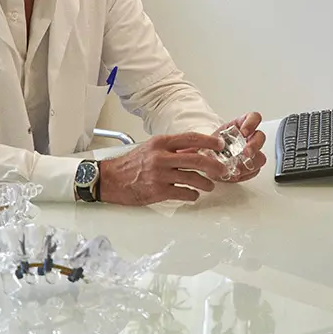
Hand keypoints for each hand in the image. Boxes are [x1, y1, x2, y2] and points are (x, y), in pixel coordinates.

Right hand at [98, 132, 228, 205]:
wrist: (110, 179)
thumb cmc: (131, 164)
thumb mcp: (152, 149)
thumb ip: (174, 149)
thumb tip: (197, 151)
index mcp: (161, 142)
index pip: (191, 138)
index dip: (209, 141)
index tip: (220, 145)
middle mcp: (161, 157)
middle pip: (197, 159)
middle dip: (214, 166)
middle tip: (222, 170)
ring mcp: (160, 175)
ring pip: (193, 178)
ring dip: (206, 183)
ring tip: (209, 186)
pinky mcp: (158, 191)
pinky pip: (183, 193)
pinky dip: (192, 195)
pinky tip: (193, 194)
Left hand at [213, 111, 266, 182]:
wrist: (207, 163)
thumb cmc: (210, 147)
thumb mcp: (210, 139)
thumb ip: (214, 141)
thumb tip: (215, 146)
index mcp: (241, 125)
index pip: (253, 117)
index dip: (252, 124)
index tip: (244, 132)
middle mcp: (248, 138)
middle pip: (260, 137)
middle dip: (255, 145)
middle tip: (246, 153)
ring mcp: (252, 152)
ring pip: (260, 156)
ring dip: (250, 163)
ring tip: (237, 168)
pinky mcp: (251, 166)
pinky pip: (255, 170)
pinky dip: (246, 173)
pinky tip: (236, 173)